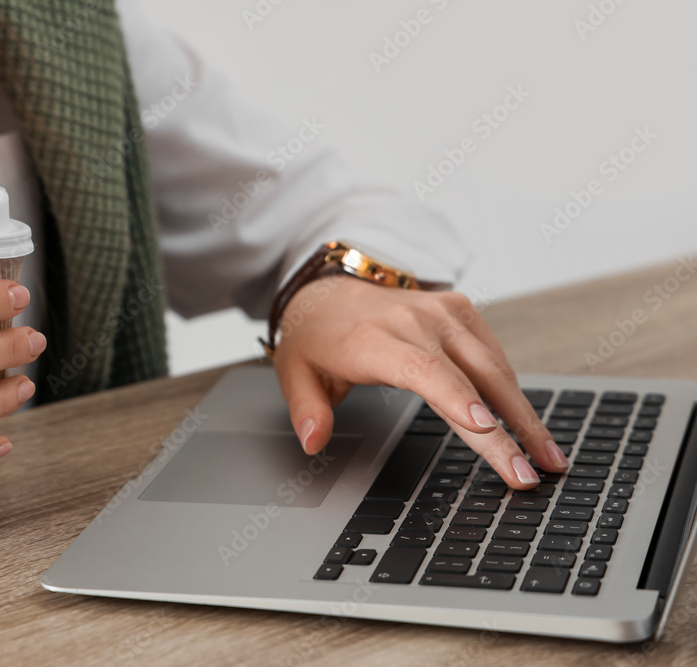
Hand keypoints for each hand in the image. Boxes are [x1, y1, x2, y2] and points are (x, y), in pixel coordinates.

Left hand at [271, 275, 568, 488]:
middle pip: (470, 378)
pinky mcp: (460, 309)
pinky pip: (492, 354)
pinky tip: (529, 425)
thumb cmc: (317, 336)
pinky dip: (512, 389)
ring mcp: (442, 312)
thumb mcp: (295, 372)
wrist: (329, 288)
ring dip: (523, 414)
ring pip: (493, 366)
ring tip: (547, 457)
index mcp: (373, 339)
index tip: (486, 429)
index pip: (422, 371)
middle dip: (506, 428)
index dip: (456, 399)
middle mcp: (414, 321)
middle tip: (531, 472)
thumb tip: (313, 443)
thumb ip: (308, 410)